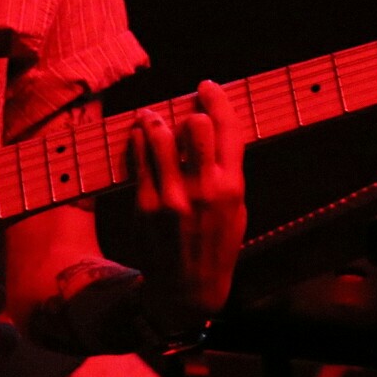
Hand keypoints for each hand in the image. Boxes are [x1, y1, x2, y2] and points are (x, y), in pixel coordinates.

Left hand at [129, 80, 246, 329]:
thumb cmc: (216, 244)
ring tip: (151, 117)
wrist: (188, 289)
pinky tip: (139, 135)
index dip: (217, 99)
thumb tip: (215, 127)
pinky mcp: (146, 205)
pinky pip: (139, 158)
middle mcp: (204, 189)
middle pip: (195, 126)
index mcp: (232, 187)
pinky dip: (138, 140)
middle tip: (181, 111)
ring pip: (160, 136)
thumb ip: (228, 171)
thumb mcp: (237, 209)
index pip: (228, 128)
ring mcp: (172, 197)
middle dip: (188, 111)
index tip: (207, 87)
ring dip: (155, 120)